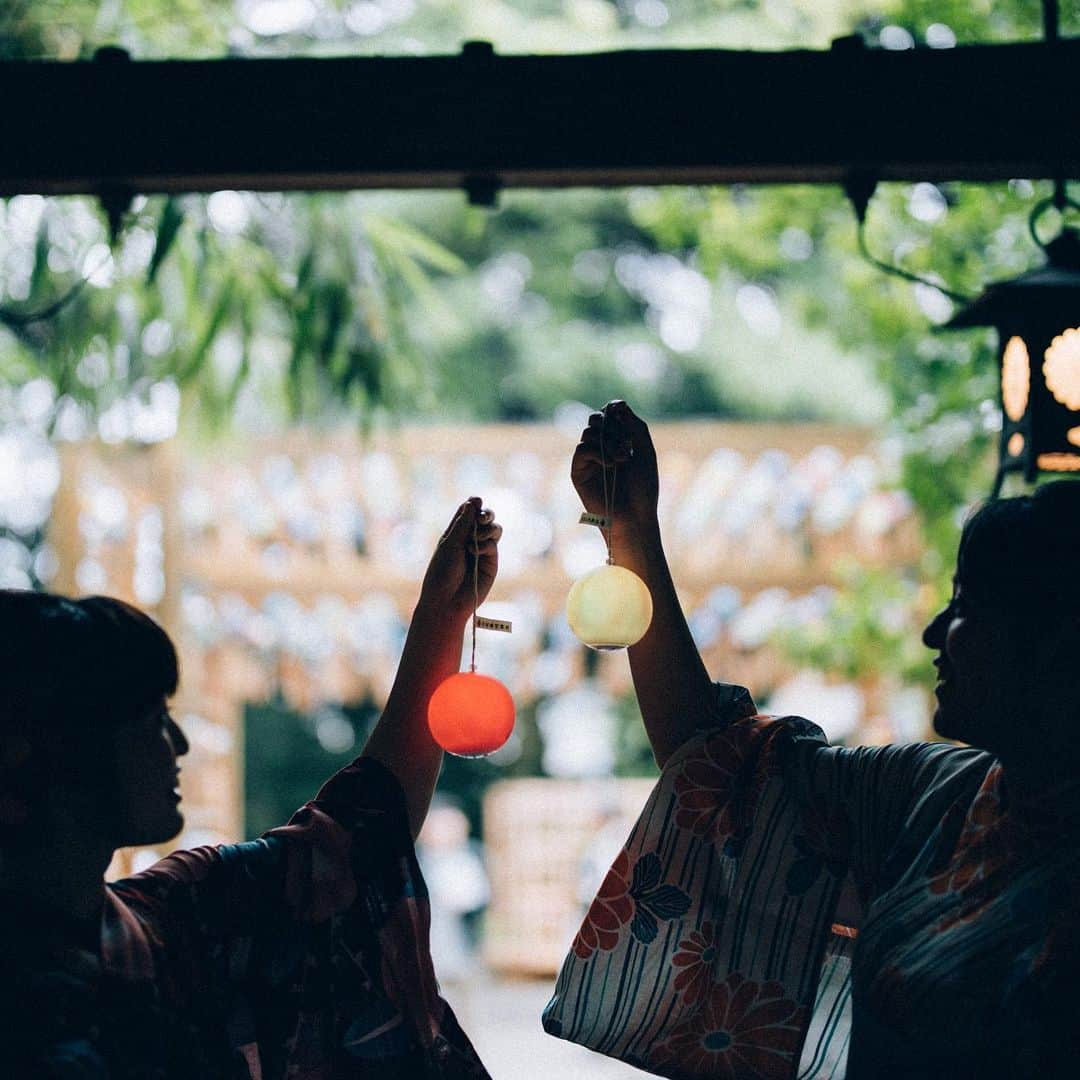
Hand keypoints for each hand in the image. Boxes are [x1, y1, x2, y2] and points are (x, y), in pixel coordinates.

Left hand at [418, 497, 501, 620]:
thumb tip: (475, 500)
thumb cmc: (442, 572)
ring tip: (478, 536)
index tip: (476, 502)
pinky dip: (486, 544)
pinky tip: (475, 550)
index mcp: (456, 533)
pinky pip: (493, 545)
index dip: (473, 505)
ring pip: (494, 530)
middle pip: (485, 518)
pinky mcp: (491, 563)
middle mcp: (470, 540)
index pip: (468, 512)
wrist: (447, 601)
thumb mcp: (450, 543)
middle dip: (486, 514)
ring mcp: (482, 551)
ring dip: (488, 528)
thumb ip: (464, 523)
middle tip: (482, 518)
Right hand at [571, 401, 658, 535]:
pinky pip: (581, 449)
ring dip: (608, 441)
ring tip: (622, 459)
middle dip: (611, 425)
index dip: (615, 410)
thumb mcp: (645, 451)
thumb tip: (618, 405)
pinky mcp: (578, 472)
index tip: (623, 414)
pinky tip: (610, 465)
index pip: (610, 414)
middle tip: (625, 443)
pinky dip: (597, 452)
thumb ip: (635, 426)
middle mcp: (602, 448)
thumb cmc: (643, 489)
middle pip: (596, 419)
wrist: (635, 516)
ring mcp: (589, 460)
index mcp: (618, 441)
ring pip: (589, 432)